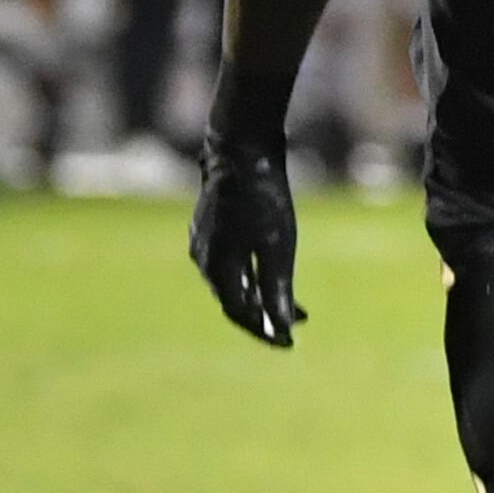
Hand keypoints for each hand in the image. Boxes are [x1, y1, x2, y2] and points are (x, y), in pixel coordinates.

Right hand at [189, 138, 304, 347]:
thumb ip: (277, 288)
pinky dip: (250, 274)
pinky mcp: (209, 226)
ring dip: (258, 296)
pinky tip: (267, 271)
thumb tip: (281, 328)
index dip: (265, 332)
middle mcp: (203, 260)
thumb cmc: (262, 197)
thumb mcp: (277, 246)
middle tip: (290, 330)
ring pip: (231, 281)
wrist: (240, 147)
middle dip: (263, 317)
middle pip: (234, 301)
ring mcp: (202, 242)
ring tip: (291, 306)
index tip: (289, 344)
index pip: (240, 314)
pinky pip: (229, 261)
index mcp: (218, 269)